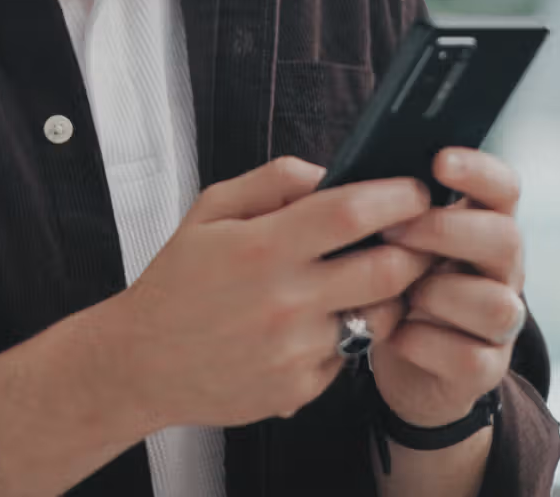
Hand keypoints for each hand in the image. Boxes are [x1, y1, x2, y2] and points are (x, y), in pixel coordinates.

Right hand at [98, 157, 434, 429]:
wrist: (142, 363)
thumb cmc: (176, 282)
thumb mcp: (210, 210)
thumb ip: (274, 181)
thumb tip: (331, 171)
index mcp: (263, 247)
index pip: (354, 212)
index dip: (398, 196)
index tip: (415, 191)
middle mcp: (285, 301)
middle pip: (389, 270)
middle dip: (418, 249)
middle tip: (417, 238)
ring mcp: (295, 351)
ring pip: (379, 317)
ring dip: (387, 296)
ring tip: (367, 281)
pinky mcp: (299, 389)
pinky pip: (350, 356)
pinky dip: (347, 335)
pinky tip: (318, 323)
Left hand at [369, 148, 527, 426]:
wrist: (405, 362)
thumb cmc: (395, 285)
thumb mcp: (395, 242)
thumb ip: (392, 210)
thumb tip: (356, 176)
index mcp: (482, 227)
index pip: (504, 188)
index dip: (479, 170)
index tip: (438, 160)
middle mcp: (502, 271)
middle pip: (506, 239)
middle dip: (447, 232)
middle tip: (395, 231)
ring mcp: (501, 324)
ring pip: (497, 304)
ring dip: (440, 295)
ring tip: (399, 295)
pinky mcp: (486, 368)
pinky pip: (470, 357)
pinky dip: (425, 345)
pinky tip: (395, 335)